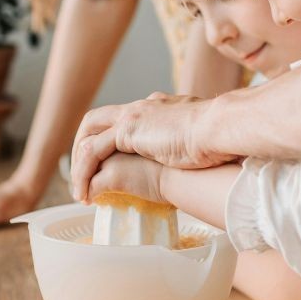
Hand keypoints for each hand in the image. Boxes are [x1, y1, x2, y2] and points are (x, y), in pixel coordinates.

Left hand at [71, 92, 240, 201]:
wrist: (221, 128)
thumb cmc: (221, 138)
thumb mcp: (204, 139)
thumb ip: (196, 143)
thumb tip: (207, 157)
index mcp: (159, 107)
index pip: (124, 118)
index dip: (110, 138)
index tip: (108, 159)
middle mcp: (141, 107)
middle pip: (96, 120)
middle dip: (83, 145)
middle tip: (81, 173)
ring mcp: (133, 116)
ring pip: (89, 136)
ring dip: (79, 164)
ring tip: (79, 189)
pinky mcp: (128, 131)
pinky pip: (93, 152)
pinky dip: (84, 172)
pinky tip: (86, 193)